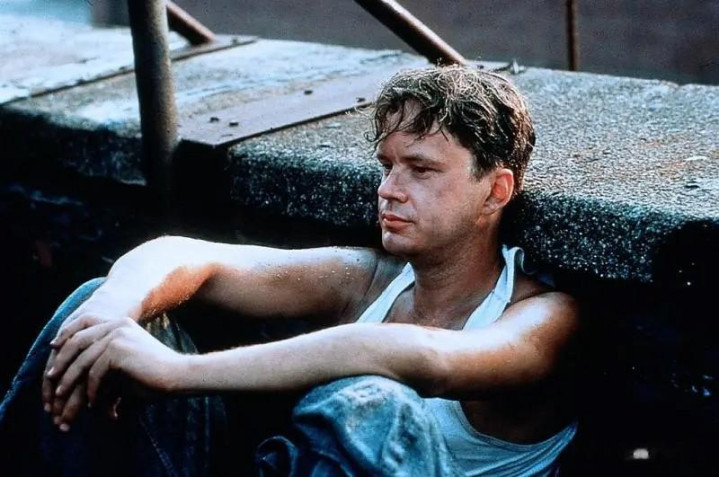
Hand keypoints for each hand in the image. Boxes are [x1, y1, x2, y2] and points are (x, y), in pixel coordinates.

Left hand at [47, 317, 185, 429]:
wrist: (177, 375)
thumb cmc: (154, 373)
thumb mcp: (125, 362)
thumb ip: (104, 361)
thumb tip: (79, 373)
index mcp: (121, 322)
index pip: (85, 322)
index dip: (67, 333)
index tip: (54, 348)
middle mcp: (117, 324)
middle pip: (78, 340)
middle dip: (61, 360)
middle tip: (51, 377)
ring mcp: (118, 335)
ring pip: (83, 359)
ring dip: (70, 380)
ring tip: (62, 396)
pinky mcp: (118, 350)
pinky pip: (95, 372)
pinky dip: (92, 389)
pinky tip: (93, 402)